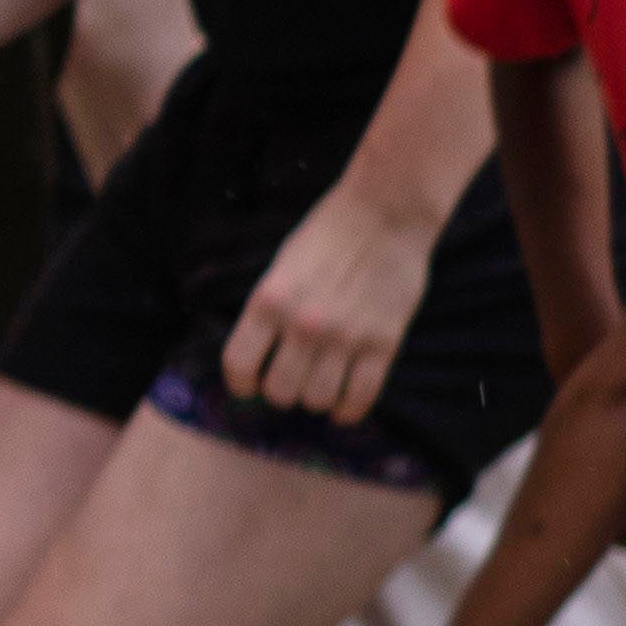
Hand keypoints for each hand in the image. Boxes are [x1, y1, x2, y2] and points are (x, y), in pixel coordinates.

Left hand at [220, 188, 423, 422]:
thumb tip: (263, 355)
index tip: (249, 387)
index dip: (240, 385)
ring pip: (318, 399)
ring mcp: (345, 337)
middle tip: (291, 384)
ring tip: (320, 388)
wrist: (385, 214)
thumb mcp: (282, 267)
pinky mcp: (383, 343)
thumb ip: (270, 310)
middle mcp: (303, 324)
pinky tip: (344, 408)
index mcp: (269, 301)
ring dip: (315, 400)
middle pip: (280, 391)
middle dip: (281, 393)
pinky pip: (361, 397)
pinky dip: (348, 411)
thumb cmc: (329, 234)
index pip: (239, 365)